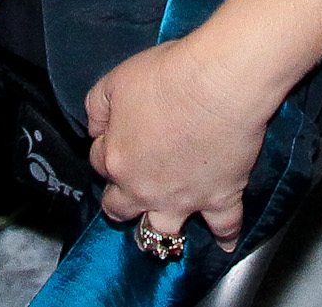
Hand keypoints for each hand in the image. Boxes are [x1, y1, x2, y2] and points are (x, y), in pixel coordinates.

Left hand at [83, 33, 266, 251]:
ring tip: (160, 234)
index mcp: (117, 160)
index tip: (119, 136)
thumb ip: (96, 107)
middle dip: (120, 202)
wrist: (219, 83)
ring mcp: (183, 199)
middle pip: (120, 208)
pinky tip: (226, 246)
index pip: (100, 162)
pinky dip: (227, 237)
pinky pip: (225, 227)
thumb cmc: (168, 76)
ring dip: (158, 233)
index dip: (109, 147)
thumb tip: (95, 128)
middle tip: (128, 194)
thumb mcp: (116, 80)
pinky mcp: (221, 197)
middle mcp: (145, 189)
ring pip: (162, 232)